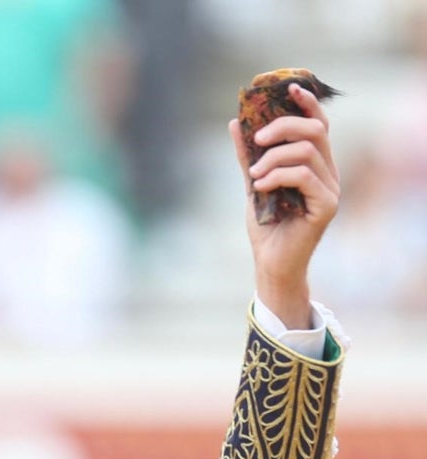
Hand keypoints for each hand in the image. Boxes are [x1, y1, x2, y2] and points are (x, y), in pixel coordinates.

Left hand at [230, 83, 338, 328]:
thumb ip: (247, 157)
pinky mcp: (326, 206)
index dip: (307, 103)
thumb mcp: (253, 183)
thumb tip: (235, 123)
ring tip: (253, 176)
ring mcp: (330, 189)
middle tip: (256, 140)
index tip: (289, 88)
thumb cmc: (265, 226)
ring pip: (307, 152)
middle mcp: (328, 173)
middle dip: (283, 127)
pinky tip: (260, 186)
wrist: (270, 263)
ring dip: (273, 158)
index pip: (318, 125)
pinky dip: (278, 175)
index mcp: (314, 165)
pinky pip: (304, 176)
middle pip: (315, 131)